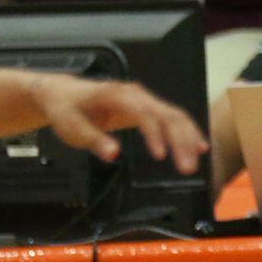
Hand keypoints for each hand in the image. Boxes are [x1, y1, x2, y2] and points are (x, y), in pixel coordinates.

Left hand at [28, 74, 207, 175]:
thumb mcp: (72, 128)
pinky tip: (198, 146)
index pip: (145, 113)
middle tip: (188, 167)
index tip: (161, 156)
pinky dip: (187, 132)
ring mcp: (144, 100)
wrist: (62, 94)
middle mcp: (136, 94)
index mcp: (118, 95)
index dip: (155, 134)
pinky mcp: (147, 107)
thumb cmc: (67, 109)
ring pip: (175, 116)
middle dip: (181, 140)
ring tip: (193, 162)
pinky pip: (172, 118)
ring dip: (188, 138)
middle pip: (168, 114)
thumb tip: (113, 154)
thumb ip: (94, 140)